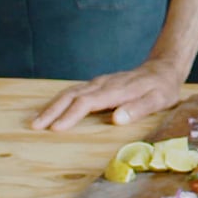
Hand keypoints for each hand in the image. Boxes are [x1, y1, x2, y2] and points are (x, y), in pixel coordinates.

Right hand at [31, 60, 183, 130]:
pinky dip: (59, 101)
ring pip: (70, 92)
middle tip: (35, 126)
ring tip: (36, 121)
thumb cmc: (162, 88)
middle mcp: (104, 84)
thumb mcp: (159, 100)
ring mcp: (99, 83)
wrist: (162, 68)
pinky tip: (50, 110)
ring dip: (52, 106)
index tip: (55, 128)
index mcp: (117, 90)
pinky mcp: (97, 84)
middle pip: (72, 95)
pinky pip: (74, 91)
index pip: (88, 102)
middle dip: (52, 110)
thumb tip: (116, 119)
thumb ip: (139, 108)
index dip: (70, 115)